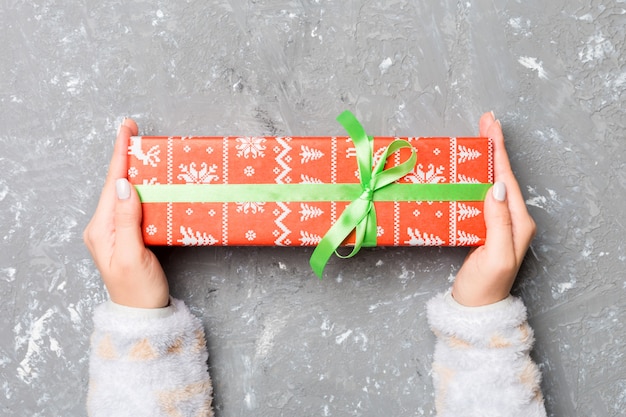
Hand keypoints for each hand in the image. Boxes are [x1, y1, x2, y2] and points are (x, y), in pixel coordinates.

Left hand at [83, 119, 169, 308]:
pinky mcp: (125, 235)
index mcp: (101, 229)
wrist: (141, 315)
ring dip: (130, 169)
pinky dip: (137, 187)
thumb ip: (127, 219)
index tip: (125, 129)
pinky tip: (144, 180)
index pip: (111, 184)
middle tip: (133, 130)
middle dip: (123, 156)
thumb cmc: (139, 290)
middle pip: (113, 184)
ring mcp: (112, 231)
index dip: (120, 154)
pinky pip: (129, 204)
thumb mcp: (134, 255)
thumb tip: (122, 184)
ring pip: (121, 192)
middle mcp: (103, 227)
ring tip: (139, 148)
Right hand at [452, 112, 535, 305]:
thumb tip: (497, 186)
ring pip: (492, 182)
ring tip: (479, 136)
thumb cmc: (485, 286)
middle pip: (502, 175)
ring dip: (485, 159)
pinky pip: (480, 195)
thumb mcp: (495, 254)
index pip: (508, 178)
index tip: (491, 125)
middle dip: (495, 147)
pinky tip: (467, 170)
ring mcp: (498, 223)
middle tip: (486, 120)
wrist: (476, 309)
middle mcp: (512, 219)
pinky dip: (474, 177)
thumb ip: (498, 220)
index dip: (498, 150)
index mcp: (518, 222)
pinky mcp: (484, 228)